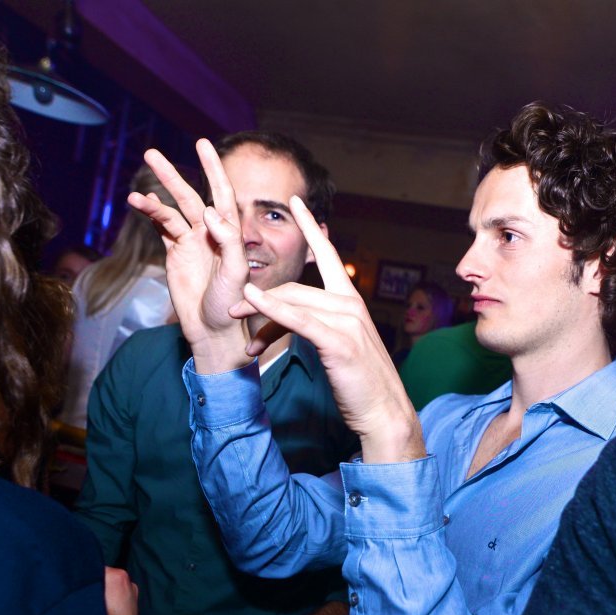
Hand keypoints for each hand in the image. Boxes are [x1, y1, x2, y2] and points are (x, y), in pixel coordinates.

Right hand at [127, 140, 253, 373]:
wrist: (213, 329)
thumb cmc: (232, 304)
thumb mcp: (237, 273)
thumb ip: (228, 242)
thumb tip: (211, 213)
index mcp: (229, 231)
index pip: (222, 192)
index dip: (213, 167)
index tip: (202, 142)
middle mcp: (210, 232)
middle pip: (190, 196)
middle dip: (171, 175)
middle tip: (151, 153)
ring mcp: (191, 241)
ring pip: (170, 212)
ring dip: (153, 200)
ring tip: (135, 195)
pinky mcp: (175, 254)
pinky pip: (160, 228)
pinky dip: (150, 216)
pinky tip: (138, 205)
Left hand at [235, 196, 425, 462]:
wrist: (383, 412)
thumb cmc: (358, 383)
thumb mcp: (333, 348)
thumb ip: (314, 325)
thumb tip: (285, 321)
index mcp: (351, 302)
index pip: (328, 255)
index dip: (312, 226)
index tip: (296, 201)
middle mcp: (350, 304)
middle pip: (295, 288)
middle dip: (260, 298)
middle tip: (233, 312)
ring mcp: (347, 321)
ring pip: (293, 303)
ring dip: (259, 314)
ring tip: (238, 328)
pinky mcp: (338, 341)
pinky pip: (298, 319)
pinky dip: (273, 309)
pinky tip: (253, 301)